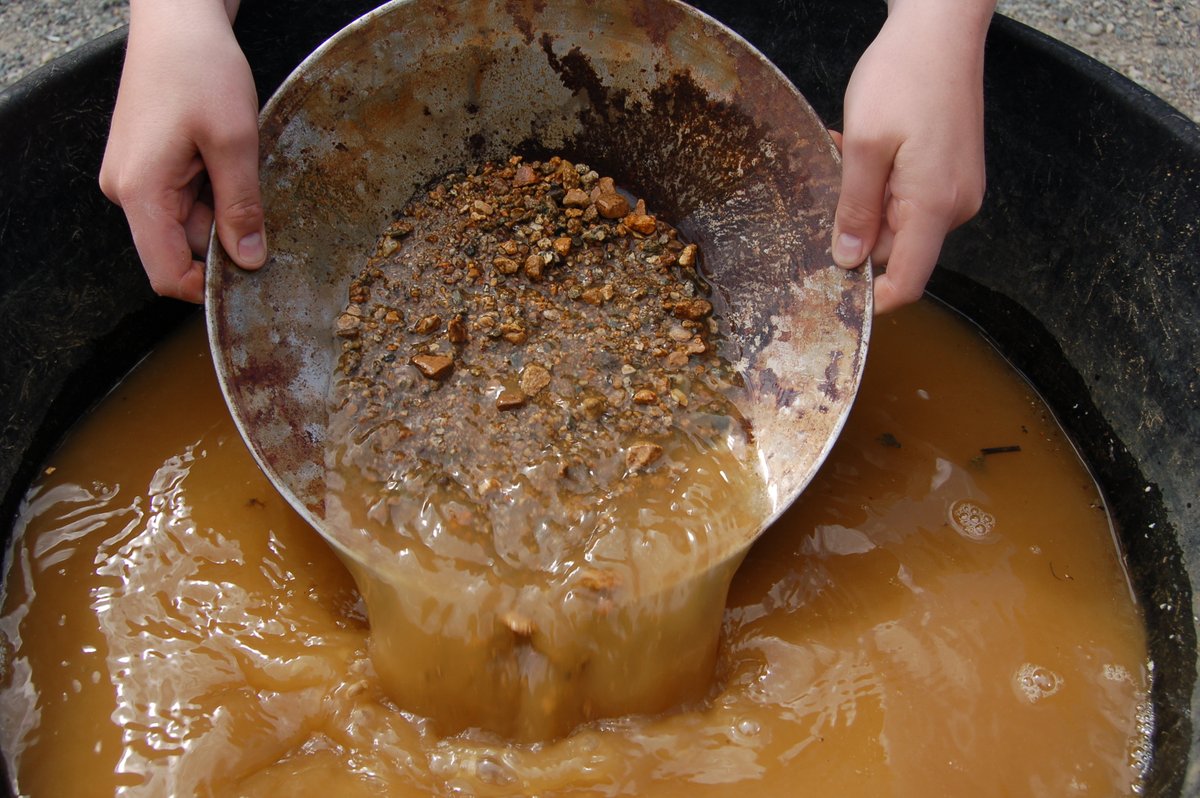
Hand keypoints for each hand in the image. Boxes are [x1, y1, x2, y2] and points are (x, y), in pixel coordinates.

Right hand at [99, 0, 263, 302]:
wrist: (178, 19)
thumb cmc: (200, 69)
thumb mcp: (234, 142)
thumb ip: (241, 207)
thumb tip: (249, 261)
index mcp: (140, 193)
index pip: (166, 275)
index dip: (208, 287)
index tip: (252, 276)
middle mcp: (127, 192)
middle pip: (180, 249)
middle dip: (224, 240)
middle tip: (262, 209)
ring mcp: (134, 178)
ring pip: (188, 224)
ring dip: (222, 211)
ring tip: (242, 170)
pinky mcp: (147, 165)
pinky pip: (185, 199)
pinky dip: (213, 192)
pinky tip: (229, 163)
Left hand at [831, 0, 993, 313]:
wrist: (941, 27)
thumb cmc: (905, 74)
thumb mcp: (864, 145)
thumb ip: (855, 209)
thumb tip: (848, 261)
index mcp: (935, 206)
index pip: (908, 282)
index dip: (872, 297)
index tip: (833, 291)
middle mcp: (955, 205)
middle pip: (896, 250)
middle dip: (856, 228)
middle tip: (831, 183)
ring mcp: (957, 188)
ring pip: (897, 221)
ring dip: (865, 199)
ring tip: (848, 152)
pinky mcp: (951, 172)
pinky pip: (908, 197)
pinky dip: (881, 182)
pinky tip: (867, 149)